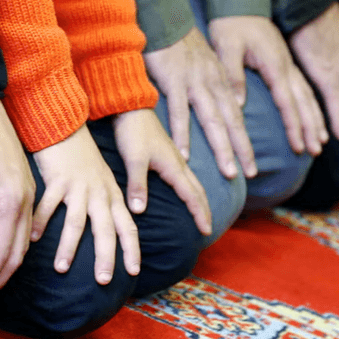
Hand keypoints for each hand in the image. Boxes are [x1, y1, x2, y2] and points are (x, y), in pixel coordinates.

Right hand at [31, 126, 139, 284]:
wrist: (66, 125)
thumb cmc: (83, 158)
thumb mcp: (103, 180)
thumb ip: (108, 205)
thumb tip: (114, 232)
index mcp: (112, 196)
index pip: (128, 226)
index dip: (132, 249)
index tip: (134, 271)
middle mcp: (99, 194)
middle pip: (106, 230)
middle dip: (106, 257)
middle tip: (103, 280)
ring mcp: (78, 187)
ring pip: (76, 222)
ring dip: (69, 247)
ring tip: (62, 269)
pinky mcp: (58, 179)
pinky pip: (48, 204)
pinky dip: (40, 222)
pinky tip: (32, 238)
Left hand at [112, 109, 211, 234]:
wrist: (131, 107)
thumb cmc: (132, 132)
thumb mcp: (133, 159)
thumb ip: (137, 185)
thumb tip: (139, 210)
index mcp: (173, 166)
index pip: (192, 196)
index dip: (199, 214)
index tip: (206, 231)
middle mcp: (178, 163)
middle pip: (198, 190)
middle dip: (204, 210)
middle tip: (208, 229)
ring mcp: (175, 157)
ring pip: (194, 182)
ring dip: (200, 199)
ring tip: (201, 214)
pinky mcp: (168, 154)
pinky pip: (186, 176)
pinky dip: (191, 189)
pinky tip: (186, 191)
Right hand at [142, 27, 256, 179]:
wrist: (165, 18)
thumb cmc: (182, 46)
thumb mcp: (207, 64)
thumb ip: (215, 87)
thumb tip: (225, 109)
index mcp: (220, 82)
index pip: (238, 118)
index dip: (245, 143)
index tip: (252, 167)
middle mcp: (212, 85)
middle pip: (231, 122)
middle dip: (241, 150)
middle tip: (250, 175)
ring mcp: (194, 83)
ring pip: (212, 120)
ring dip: (221, 147)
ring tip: (229, 172)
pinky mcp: (173, 80)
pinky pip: (178, 112)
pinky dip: (182, 134)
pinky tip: (184, 154)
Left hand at [208, 15, 326, 154]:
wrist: (240, 0)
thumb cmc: (230, 24)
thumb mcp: (226, 47)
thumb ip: (233, 75)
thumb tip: (239, 104)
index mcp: (274, 64)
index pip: (286, 100)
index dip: (293, 125)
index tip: (299, 145)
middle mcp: (286, 66)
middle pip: (304, 102)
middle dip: (311, 128)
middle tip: (316, 151)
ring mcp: (288, 65)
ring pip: (307, 96)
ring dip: (315, 120)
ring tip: (321, 142)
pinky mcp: (285, 63)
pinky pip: (303, 89)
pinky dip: (310, 106)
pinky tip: (314, 120)